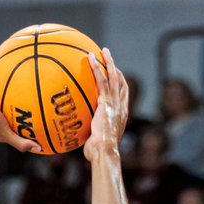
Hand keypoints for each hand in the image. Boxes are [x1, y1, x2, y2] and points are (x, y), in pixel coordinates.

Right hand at [0, 56, 40, 153]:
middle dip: (13, 97)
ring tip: (18, 72)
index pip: (8, 120)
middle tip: (27, 93)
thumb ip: (20, 142)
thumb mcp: (6, 134)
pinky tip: (6, 56)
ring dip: (5, 80)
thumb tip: (39, 149)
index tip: (29, 116)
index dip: (17, 118)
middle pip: (3, 101)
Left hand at [83, 48, 127, 162]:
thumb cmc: (98, 153)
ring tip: (103, 51)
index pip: (123, 96)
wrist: (104, 151)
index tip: (114, 77)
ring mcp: (115, 104)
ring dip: (109, 62)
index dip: (120, 85)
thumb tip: (80, 138)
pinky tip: (90, 57)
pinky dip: (96, 67)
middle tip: (110, 59)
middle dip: (117, 69)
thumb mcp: (96, 143)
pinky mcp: (106, 102)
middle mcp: (121, 107)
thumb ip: (91, 136)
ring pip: (114, 77)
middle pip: (122, 83)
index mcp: (121, 116)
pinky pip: (101, 80)